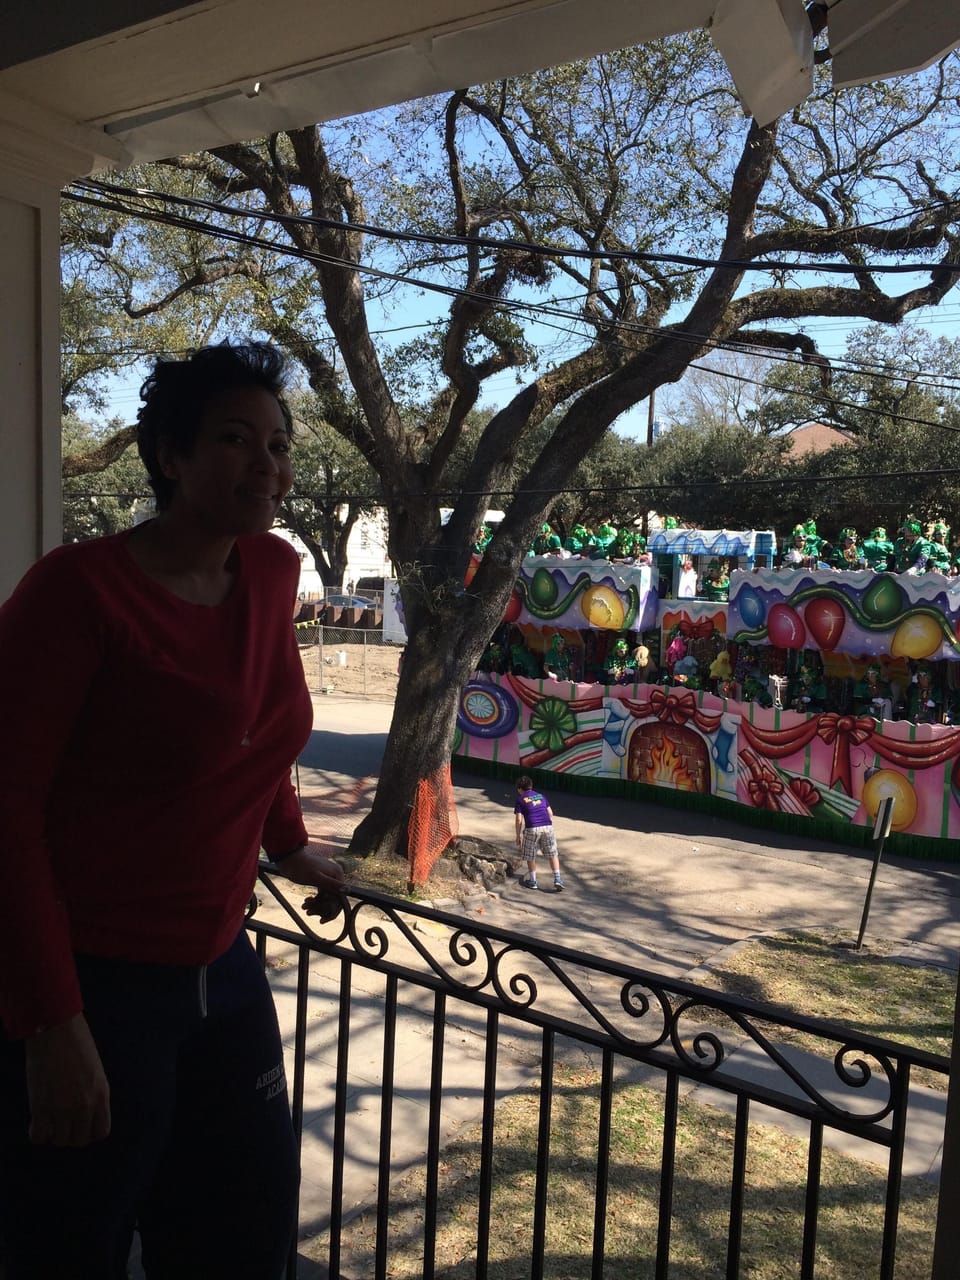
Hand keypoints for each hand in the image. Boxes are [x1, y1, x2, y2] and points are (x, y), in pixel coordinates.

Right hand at [24, 1013, 110, 1146]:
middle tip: (64, 1122)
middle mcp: (84, 1105)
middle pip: (79, 1141)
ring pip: (59, 1141)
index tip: (82, 1124)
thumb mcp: (95, 1069)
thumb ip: (92, 1093)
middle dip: (72, 1134)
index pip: (101, 1132)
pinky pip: (39, 1137)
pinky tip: (38, 1120)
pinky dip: (38, 1133)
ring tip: (50, 1119)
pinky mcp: (40, 1107)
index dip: (90, 1131)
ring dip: (54, 1133)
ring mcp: (62, 1108)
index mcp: (101, 1094)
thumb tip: (85, 1112)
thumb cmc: (76, 1043)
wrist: (56, 1029)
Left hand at [273, 844, 345, 920]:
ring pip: (326, 898)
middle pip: (332, 899)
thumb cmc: (301, 867)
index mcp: (337, 875)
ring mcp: (327, 879)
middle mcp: (335, 877)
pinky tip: (306, 902)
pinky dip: (314, 900)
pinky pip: (321, 895)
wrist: (289, 859)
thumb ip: (332, 884)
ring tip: (304, 908)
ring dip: (316, 905)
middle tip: (308, 913)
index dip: (332, 911)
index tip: (321, 920)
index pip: (340, 898)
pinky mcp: (320, 881)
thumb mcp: (316, 877)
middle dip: (320, 908)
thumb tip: (348, 890)